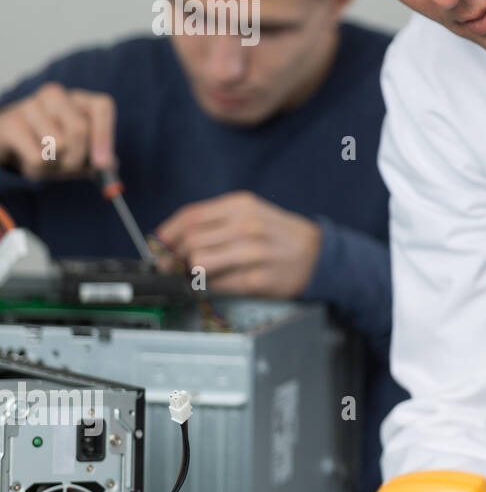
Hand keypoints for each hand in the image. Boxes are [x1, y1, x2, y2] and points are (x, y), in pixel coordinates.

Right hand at [0, 83, 115, 179]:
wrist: (13, 144)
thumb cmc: (54, 146)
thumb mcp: (81, 152)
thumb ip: (99, 159)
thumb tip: (109, 164)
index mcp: (79, 99)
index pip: (101, 106)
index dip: (104, 136)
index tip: (103, 164)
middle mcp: (55, 96)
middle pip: (79, 129)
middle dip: (79, 158)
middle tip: (72, 168)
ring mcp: (30, 106)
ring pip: (58, 144)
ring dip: (57, 165)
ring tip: (49, 161)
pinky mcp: (10, 124)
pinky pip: (37, 156)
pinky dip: (39, 169)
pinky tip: (32, 161)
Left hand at [152, 190, 321, 296]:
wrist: (319, 254)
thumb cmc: (280, 234)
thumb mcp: (251, 213)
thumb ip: (214, 221)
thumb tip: (171, 239)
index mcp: (242, 205)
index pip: (190, 216)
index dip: (167, 234)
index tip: (159, 245)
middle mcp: (248, 225)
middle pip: (190, 241)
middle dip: (176, 257)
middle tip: (175, 266)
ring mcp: (254, 253)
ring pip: (199, 263)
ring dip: (191, 272)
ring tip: (197, 275)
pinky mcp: (258, 279)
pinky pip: (218, 285)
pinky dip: (210, 286)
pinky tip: (218, 283)